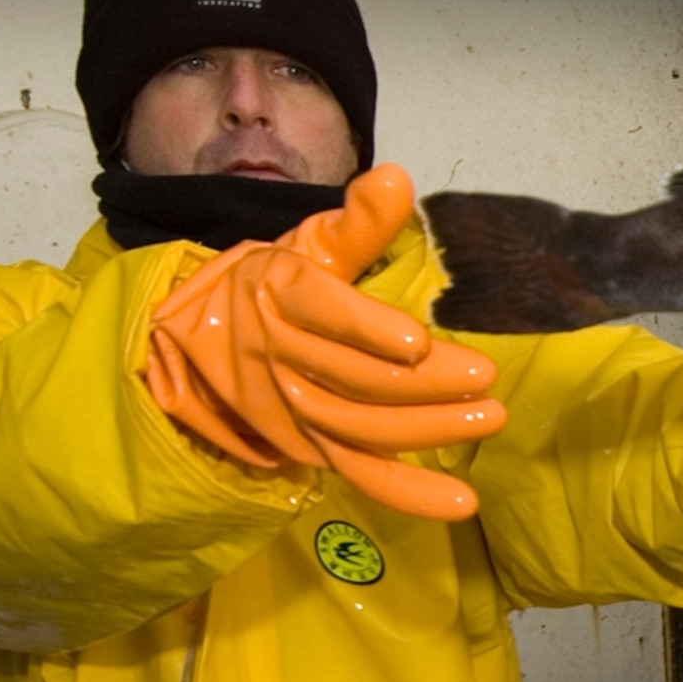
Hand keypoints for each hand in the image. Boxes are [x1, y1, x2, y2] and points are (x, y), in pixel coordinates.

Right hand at [145, 165, 506, 519]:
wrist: (195, 339)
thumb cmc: (272, 283)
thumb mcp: (306, 243)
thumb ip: (358, 221)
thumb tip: (397, 177)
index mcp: (278, 292)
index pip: (322, 312)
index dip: (368, 329)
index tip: (417, 341)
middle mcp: (278, 355)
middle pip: (353, 376)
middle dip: (423, 382)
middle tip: (485, 377)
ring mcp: (290, 409)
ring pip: (359, 426)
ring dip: (426, 429)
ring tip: (486, 417)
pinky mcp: (305, 449)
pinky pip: (357, 474)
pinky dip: (406, 493)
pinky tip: (458, 504)